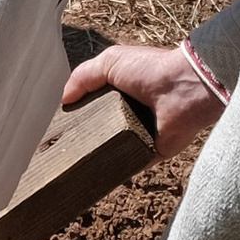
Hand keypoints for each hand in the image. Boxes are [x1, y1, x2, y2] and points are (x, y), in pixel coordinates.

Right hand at [62, 40, 219, 159]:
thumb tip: (63, 99)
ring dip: (94, 156)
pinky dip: (112, 171)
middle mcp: (129, 115)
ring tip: (68, 167)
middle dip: (80, 138)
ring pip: (109, 150)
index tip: (56, 126)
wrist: (184, 89)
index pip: (92, 106)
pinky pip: (127, 166)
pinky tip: (91, 177)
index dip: (76, 114)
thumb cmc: (150, 70)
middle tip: (57, 150)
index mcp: (121, 93)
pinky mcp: (149, 155)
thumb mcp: (110, 61)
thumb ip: (83, 76)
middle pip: (98, 130)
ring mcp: (139, 136)